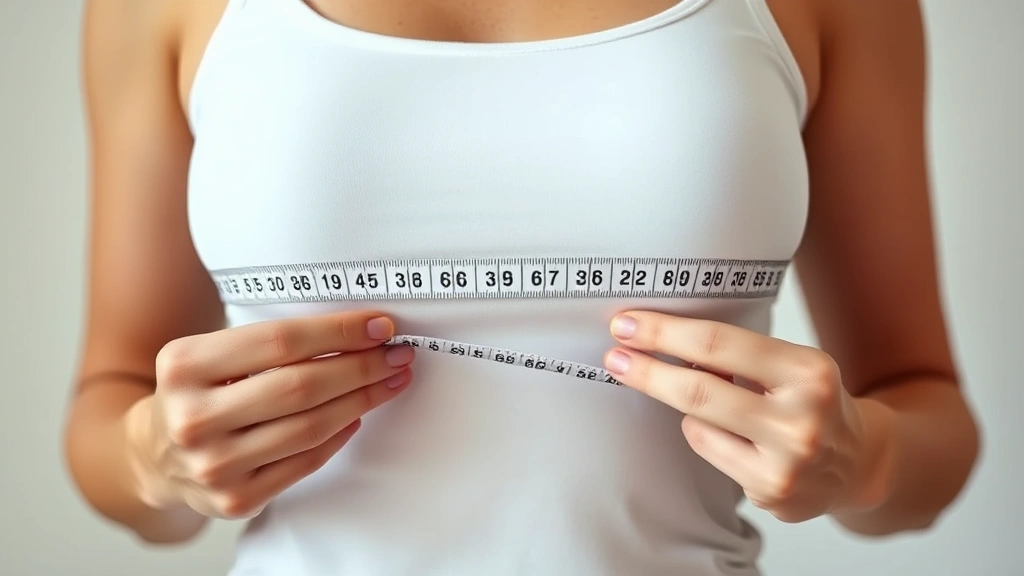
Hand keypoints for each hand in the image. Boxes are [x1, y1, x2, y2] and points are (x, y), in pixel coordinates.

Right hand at [125, 311, 414, 519]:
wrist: (155, 452)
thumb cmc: (199, 391)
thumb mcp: (211, 353)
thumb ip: (270, 342)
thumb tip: (358, 331)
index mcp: (184, 365)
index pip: (280, 341)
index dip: (339, 332)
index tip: (380, 326)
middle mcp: (193, 417)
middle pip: (301, 386)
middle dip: (361, 367)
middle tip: (396, 355)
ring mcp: (212, 465)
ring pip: (310, 427)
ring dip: (362, 400)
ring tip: (389, 381)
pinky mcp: (234, 499)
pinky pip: (305, 461)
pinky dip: (339, 435)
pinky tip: (356, 414)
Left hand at [602, 311, 879, 522]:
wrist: (857, 463)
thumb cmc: (810, 401)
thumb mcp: (789, 364)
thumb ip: (738, 355)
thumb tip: (661, 338)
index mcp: (809, 370)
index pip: (720, 343)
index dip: (666, 332)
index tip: (627, 324)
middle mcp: (803, 416)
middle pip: (699, 389)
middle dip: (647, 370)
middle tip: (614, 355)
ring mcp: (787, 460)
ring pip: (696, 423)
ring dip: (683, 405)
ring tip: (703, 397)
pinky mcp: (771, 491)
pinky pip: (707, 449)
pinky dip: (703, 433)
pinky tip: (729, 434)